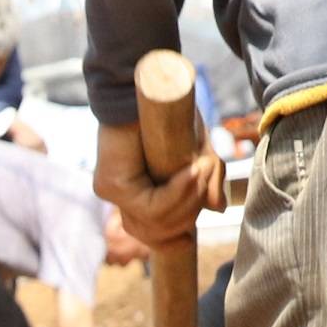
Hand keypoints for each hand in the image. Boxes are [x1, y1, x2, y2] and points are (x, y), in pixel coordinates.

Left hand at [97, 128, 221, 255]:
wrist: (147, 85)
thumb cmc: (171, 116)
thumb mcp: (197, 153)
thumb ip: (205, 181)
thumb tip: (215, 210)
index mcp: (139, 195)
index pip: (152, 235)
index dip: (173, 241)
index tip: (189, 240)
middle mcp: (121, 197)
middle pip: (157, 234)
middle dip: (189, 214)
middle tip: (208, 175)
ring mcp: (112, 191)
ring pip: (156, 223)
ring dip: (187, 200)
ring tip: (202, 168)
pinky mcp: (111, 184)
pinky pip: (150, 206)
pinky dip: (176, 192)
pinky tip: (190, 172)